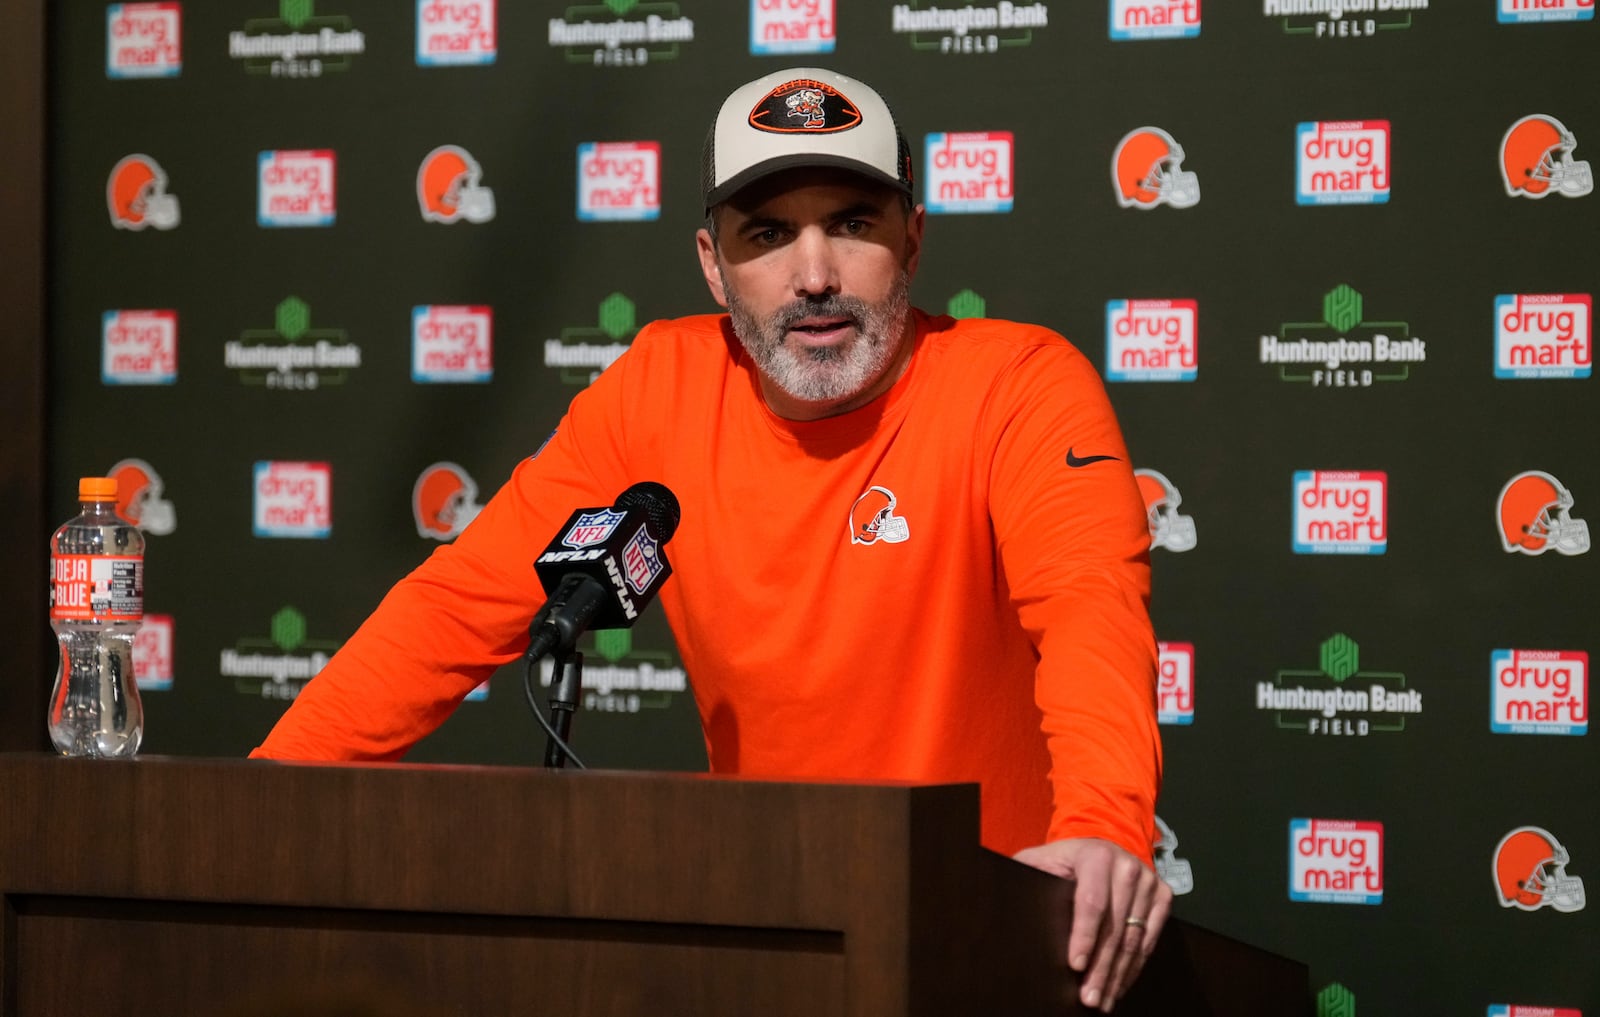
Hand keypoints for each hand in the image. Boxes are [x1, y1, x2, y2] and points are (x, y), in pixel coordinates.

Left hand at [1012, 836, 1171, 1012]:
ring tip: (1103, 1001)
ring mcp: (1148, 880)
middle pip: (1115, 928)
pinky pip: (1150, 939)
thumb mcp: (1040, 860)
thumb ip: (1026, 874)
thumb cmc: (1062, 862)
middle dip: (1101, 968)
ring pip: (1134, 938)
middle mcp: (1127, 865)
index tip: (1074, 966)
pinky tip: (1120, 985)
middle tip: (1089, 998)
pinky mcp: (1162, 895)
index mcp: (1095, 855)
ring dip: (1118, 974)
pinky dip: (1135, 966)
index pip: (1091, 902)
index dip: (1083, 936)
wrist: (1099, 848)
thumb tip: (1002, 900)